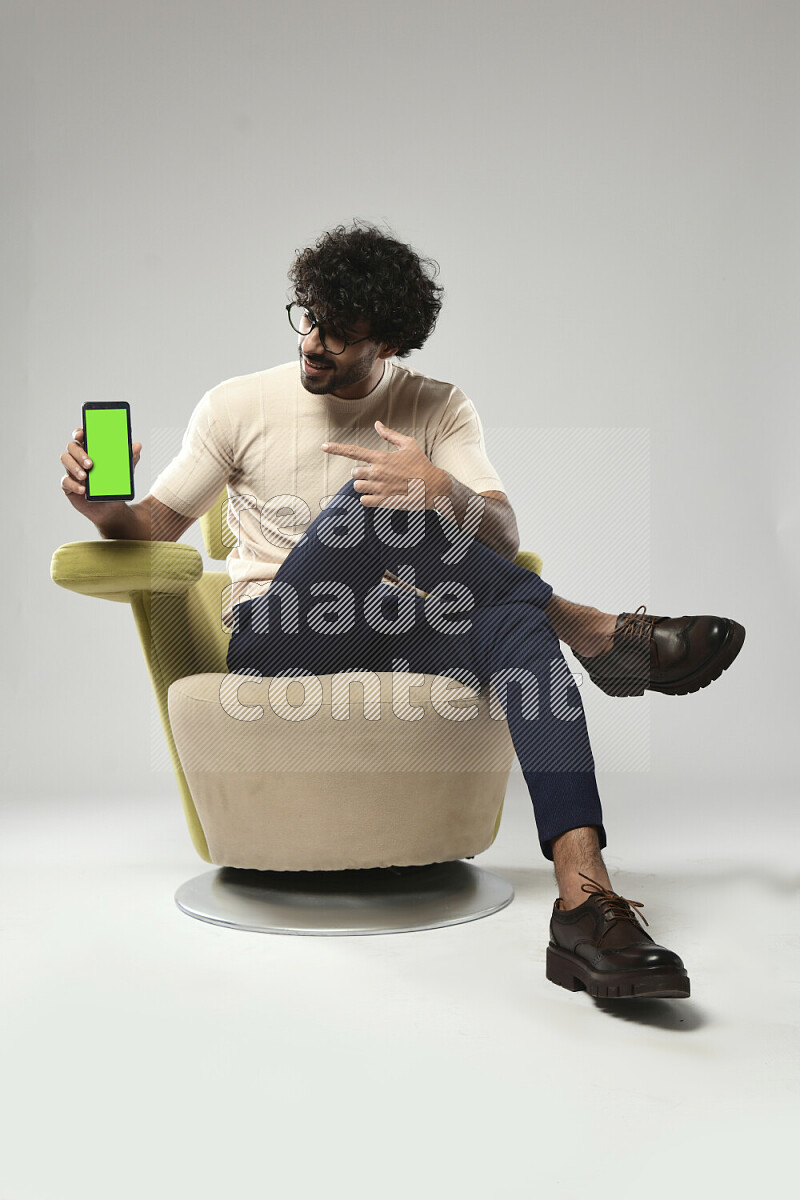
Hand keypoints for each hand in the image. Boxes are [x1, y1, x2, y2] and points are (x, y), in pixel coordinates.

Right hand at [60, 426, 141, 524]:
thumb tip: (137, 445)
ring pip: (65, 460)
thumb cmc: (115, 484)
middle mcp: (79, 457)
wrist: (112, 507)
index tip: (81, 435)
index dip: (79, 433)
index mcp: (91, 449)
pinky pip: (65, 482)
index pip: (81, 436)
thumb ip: (130, 458)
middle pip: (72, 447)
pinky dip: (74, 485)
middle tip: (90, 464)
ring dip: (74, 467)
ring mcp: (72, 470)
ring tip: (85, 476)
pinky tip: (83, 490)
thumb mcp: (125, 471)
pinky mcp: (68, 485)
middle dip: (79, 454)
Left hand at [321, 420, 449, 509]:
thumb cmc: (421, 464)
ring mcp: (379, 487)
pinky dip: (369, 498)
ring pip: (357, 487)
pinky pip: (364, 500)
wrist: (433, 486)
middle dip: (362, 474)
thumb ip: (390, 435)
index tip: (323, 446)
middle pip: (354, 473)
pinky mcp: (383, 501)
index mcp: (381, 457)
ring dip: (364, 486)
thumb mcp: (409, 444)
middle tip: (377, 475)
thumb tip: (377, 424)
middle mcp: (377, 472)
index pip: (353, 451)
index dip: (336, 448)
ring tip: (379, 485)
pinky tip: (380, 495)